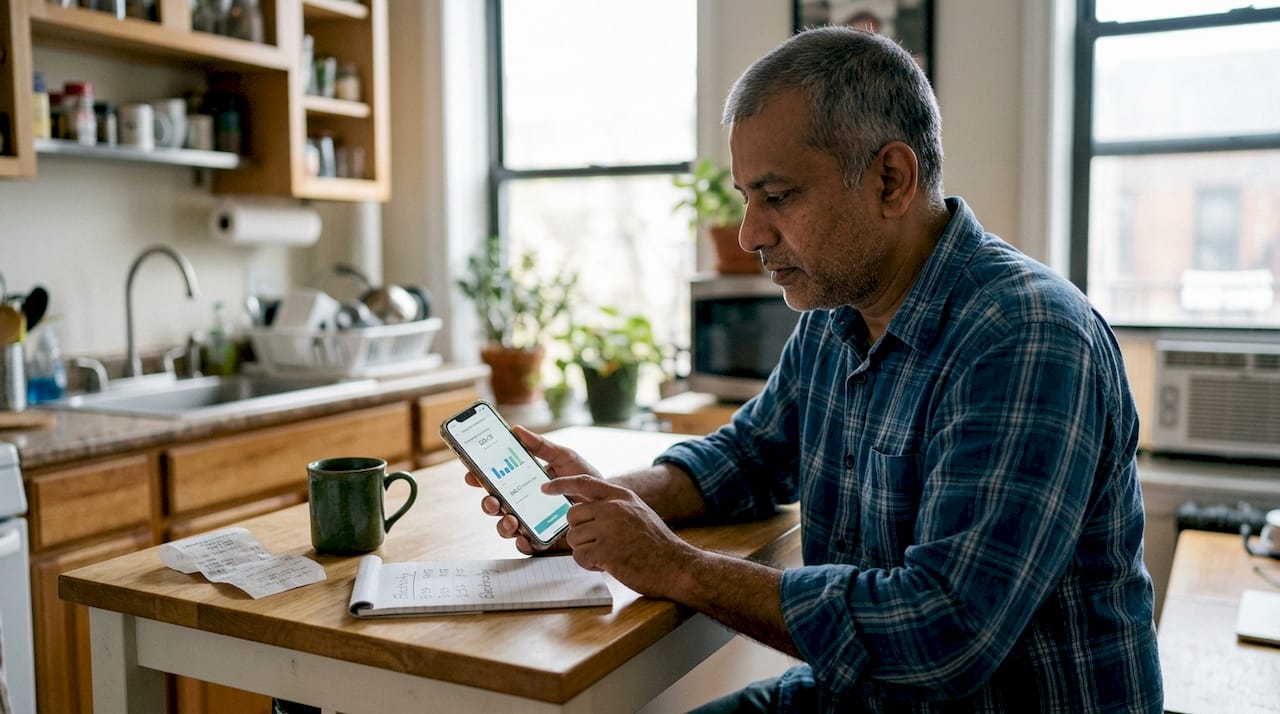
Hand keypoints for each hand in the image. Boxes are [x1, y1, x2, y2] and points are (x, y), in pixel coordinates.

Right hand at [463, 425, 599, 553]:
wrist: (607, 501)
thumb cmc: (583, 477)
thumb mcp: (564, 457)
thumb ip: (541, 446)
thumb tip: (516, 430)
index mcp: (523, 482)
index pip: (495, 481)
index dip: (479, 478)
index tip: (471, 474)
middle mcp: (522, 503)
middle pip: (494, 505)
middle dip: (488, 504)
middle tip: (493, 500)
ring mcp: (531, 522)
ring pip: (505, 527)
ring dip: (502, 524)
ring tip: (511, 519)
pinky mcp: (543, 539)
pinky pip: (526, 545)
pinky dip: (522, 543)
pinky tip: (524, 538)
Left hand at [543, 474, 697, 599]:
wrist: (676, 565)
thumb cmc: (655, 543)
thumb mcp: (637, 512)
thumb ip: (613, 506)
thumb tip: (584, 508)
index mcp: (621, 496)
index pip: (583, 482)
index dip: (561, 484)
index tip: (545, 487)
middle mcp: (613, 508)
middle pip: (572, 515)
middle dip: (579, 532)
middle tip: (597, 543)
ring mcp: (609, 528)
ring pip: (573, 537)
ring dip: (585, 550)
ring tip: (608, 555)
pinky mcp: (606, 551)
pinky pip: (579, 556)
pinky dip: (589, 564)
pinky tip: (608, 564)